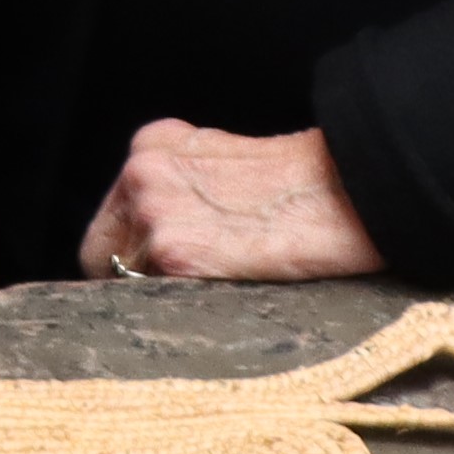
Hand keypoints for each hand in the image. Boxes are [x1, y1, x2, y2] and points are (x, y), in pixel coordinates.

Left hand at [80, 122, 387, 282]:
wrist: (352, 191)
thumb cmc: (304, 185)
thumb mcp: (225, 164)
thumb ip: (183, 190)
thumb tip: (158, 236)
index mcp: (151, 146)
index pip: (110, 222)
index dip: (129, 256)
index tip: (154, 276)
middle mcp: (140, 173)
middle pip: (102, 255)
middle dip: (134, 280)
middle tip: (185, 293)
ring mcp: (153, 213)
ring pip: (128, 284)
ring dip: (164, 296)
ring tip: (221, 286)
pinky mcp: (174, 254)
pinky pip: (156, 301)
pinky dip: (184, 307)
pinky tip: (226, 292)